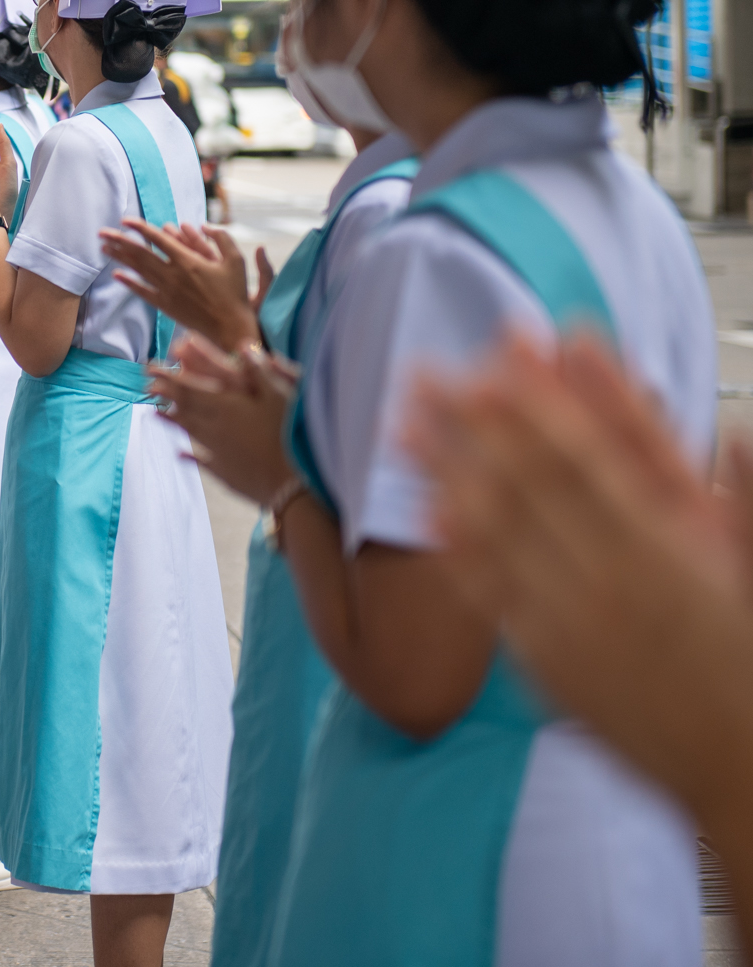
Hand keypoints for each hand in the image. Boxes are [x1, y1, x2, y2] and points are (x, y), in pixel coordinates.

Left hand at [98, 219, 264, 354]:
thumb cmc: (235, 293)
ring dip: (119, 258)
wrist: (230, 327)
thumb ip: (221, 238)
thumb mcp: (236, 260)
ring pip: (138, 270)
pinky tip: (116, 276)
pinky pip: (143, 292)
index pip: (158, 239)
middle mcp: (173, 274)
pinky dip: (129, 283)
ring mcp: (167, 291)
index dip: (140, 228)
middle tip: (101, 232)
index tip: (125, 221)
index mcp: (188, 260)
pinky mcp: (166, 306)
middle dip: (119, 241)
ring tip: (103, 248)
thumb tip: (204, 225)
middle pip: (140, 253)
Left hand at [145, 334, 299, 502]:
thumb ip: (260, 370)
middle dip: (166, 395)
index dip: (168, 377)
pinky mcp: (227, 474)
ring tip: (156, 413)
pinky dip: (190, 455)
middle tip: (148, 386)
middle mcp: (217, 429)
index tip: (150, 368)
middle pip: (185, 408)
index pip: (190, 388)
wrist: (293, 484)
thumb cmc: (291, 435)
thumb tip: (244, 345)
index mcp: (227, 408)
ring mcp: (219, 453)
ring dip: (172, 421)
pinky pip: (203, 461)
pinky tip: (180, 453)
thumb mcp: (281, 395)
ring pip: (190, 432)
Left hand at [404, 333, 752, 826]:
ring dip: (446, 473)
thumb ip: (738, 499)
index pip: (590, 456)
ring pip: (499, 532)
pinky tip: (428, 510)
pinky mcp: (550, 659)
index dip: (538, 402)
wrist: (744, 768)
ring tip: (401, 426)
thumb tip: (734, 431)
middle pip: (529, 481)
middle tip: (423, 370)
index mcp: (671, 546)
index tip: (501, 351)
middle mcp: (613, 577)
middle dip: (472, 422)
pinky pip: (496, 597)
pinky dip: (461, 551)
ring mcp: (575, 619)